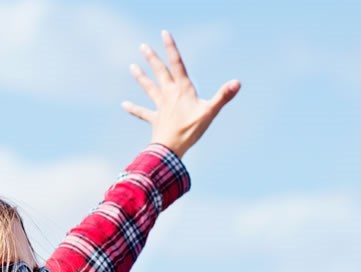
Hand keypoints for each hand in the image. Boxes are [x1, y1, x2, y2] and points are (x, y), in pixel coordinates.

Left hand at [123, 31, 240, 158]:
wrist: (171, 149)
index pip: (177, 64)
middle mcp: (169, 95)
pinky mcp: (155, 119)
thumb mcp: (210, 112)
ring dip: (141, 78)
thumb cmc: (190, 130)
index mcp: (182, 90)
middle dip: (152, 59)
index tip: (164, 33)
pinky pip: (143, 113)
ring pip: (149, 88)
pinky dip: (134, 109)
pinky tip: (124, 105)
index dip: (171, 48)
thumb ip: (223, 96)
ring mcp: (161, 107)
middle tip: (142, 46)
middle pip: (160, 72)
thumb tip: (237, 83)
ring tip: (132, 67)